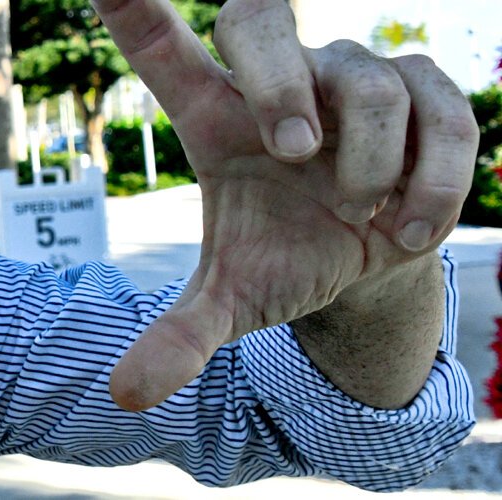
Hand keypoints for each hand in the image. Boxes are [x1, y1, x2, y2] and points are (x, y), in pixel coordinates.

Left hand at [93, 0, 479, 409]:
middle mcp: (277, 81)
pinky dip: (431, 181)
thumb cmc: (282, 257)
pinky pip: (441, 115)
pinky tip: (404, 227)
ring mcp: (352, 76)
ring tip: (360, 217)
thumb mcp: (230, 301)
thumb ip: (180, 336)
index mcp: (213, 116)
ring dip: (370, 167)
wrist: (367, 263)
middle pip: (260, 16)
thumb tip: (126, 394)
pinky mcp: (424, 91)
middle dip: (280, 79)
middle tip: (293, 152)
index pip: (162, 45)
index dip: (134, 9)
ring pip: (368, 86)